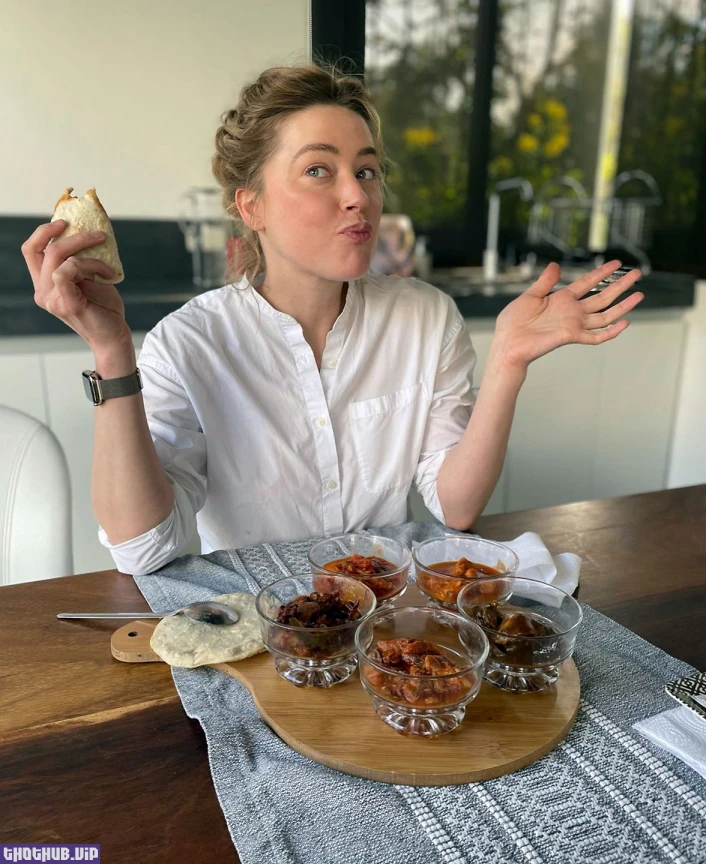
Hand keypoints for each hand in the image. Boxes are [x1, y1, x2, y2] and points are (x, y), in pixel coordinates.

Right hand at [21, 220, 131, 350]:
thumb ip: (81, 260)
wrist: (114, 337)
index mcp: (44, 285)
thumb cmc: (104, 309)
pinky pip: (68, 270)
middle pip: (42, 250)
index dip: (43, 232)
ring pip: (57, 257)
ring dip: (86, 250)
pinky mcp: (66, 303)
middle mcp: (42, 292)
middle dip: (71, 235)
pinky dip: (91, 265)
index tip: (64, 222)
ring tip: (109, 264)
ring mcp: (51, 299)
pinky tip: (108, 274)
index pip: (31, 251)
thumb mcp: (90, 278)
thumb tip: (88, 230)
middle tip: (98, 234)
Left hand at [491, 261, 643, 369]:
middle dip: (620, 285)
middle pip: (602, 296)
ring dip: (622, 306)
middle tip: (636, 274)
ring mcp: (573, 324)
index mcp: (561, 298)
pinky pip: (595, 336)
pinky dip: (610, 331)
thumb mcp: (529, 296)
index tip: (616, 263)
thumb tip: (555, 265)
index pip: (587, 282)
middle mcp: (571, 311)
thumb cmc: (513, 322)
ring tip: (639, 295)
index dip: (602, 273)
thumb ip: (545, 282)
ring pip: (604, 315)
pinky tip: (624, 322)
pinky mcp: (571, 336)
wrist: (507, 343)